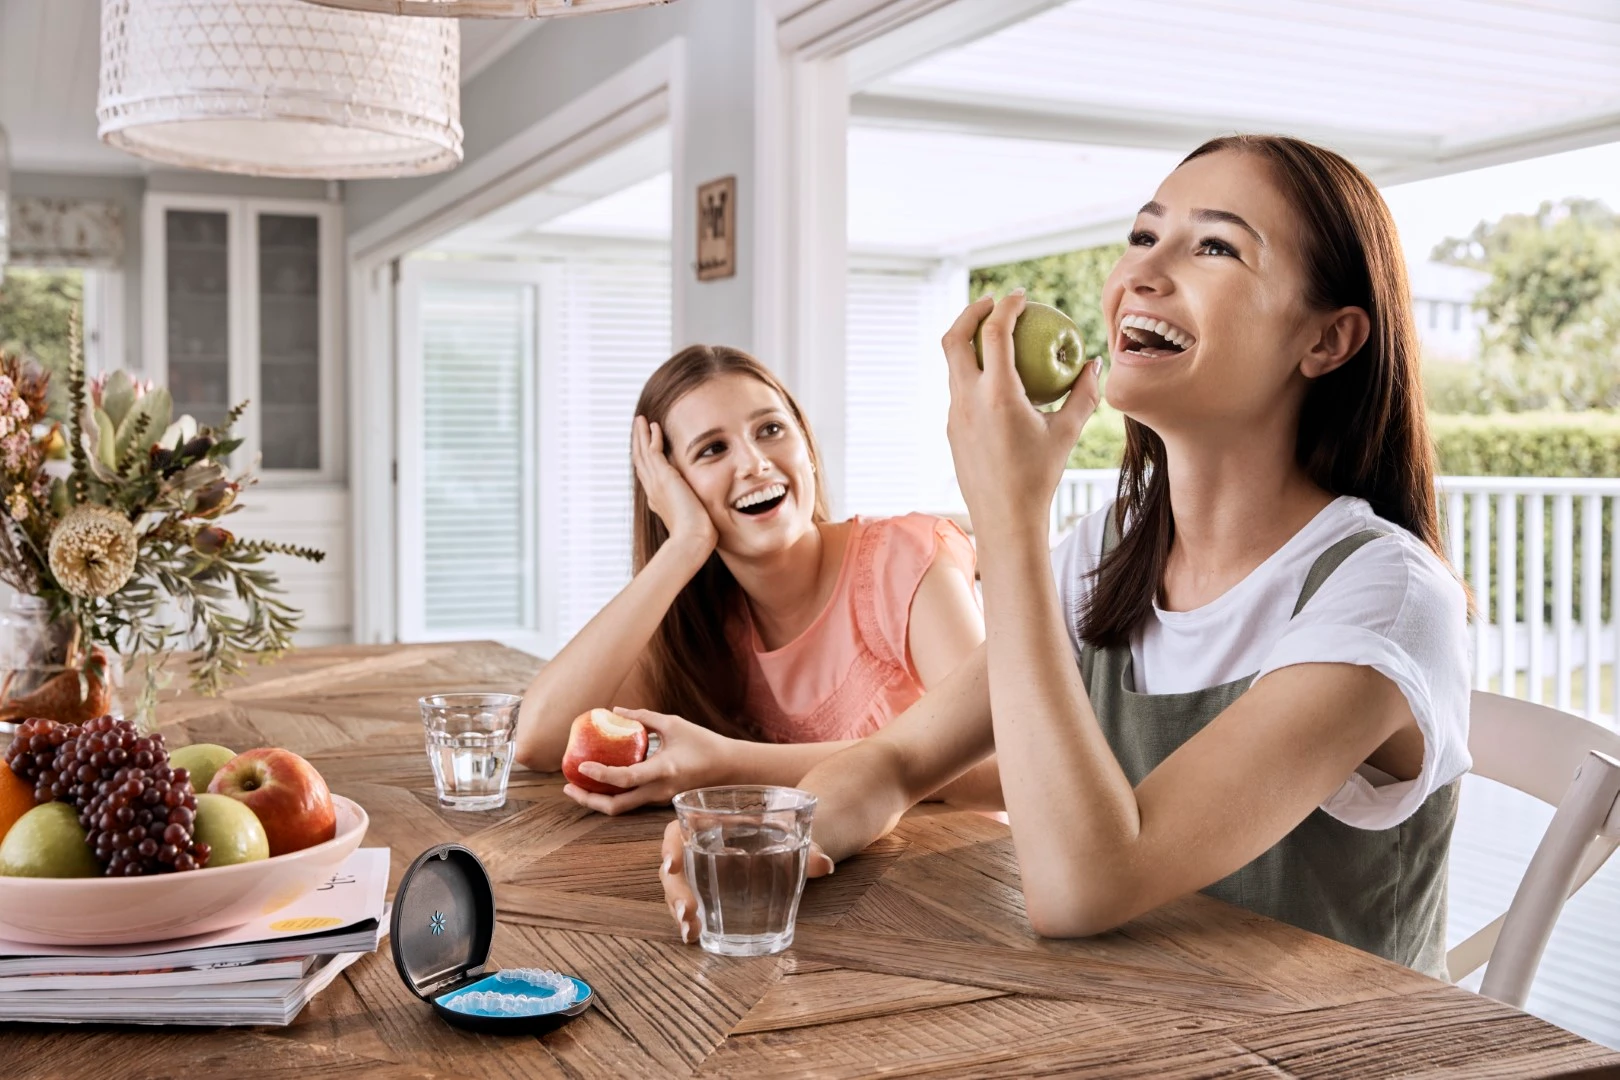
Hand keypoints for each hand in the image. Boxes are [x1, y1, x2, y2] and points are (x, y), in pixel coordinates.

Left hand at [562, 707, 729, 815]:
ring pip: (622, 808)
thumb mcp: (674, 724)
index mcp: (663, 770)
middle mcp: (658, 790)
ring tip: (578, 787)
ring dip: (597, 800)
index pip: (625, 778)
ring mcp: (658, 799)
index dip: (600, 773)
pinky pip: (631, 802)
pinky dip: (612, 795)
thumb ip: (643, 717)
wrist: (728, 768)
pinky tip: (601, 783)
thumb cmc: (703, 743)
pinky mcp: (659, 800)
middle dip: (588, 800)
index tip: (581, 765)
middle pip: (616, 807)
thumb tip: (616, 710)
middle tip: (568, 787)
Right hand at [632, 415, 717, 557]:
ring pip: (643, 453)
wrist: (692, 539)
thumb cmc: (696, 535)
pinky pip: (653, 451)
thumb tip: (702, 512)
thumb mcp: (692, 518)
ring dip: (641, 435)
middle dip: (639, 442)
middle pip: (640, 461)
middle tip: (638, 427)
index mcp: (658, 499)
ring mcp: (655, 483)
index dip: (645, 458)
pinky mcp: (663, 477)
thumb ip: (692, 510)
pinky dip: (652, 438)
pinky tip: (654, 425)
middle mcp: (653, 489)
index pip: (648, 474)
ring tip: (640, 420)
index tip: (646, 446)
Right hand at [659, 819, 834, 944]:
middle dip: (676, 892)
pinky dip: (690, 921)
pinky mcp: (706, 893)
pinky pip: (690, 906)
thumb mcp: (794, 835)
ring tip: (691, 932)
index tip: (672, 866)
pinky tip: (696, 936)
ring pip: (678, 890)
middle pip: (675, 868)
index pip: (678, 830)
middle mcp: (697, 847)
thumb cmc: (784, 831)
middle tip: (688, 913)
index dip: (670, 847)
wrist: (790, 840)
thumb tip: (823, 864)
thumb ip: (808, 849)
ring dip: (679, 911)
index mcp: (710, 823)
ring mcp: (699, 872)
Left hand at [942, 291, 1101, 537]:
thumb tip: (1093, 364)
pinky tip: (995, 377)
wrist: (1004, 518)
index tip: (1021, 296)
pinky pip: (958, 388)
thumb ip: (1083, 394)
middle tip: (993, 303)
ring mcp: (955, 414)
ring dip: (968, 341)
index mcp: (998, 395)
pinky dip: (971, 370)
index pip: (993, 334)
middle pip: (954, 338)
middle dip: (971, 312)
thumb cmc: (1040, 477)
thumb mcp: (1066, 433)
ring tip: (993, 335)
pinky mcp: (951, 428)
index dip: (1005, 307)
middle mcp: (968, 400)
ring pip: (952, 364)